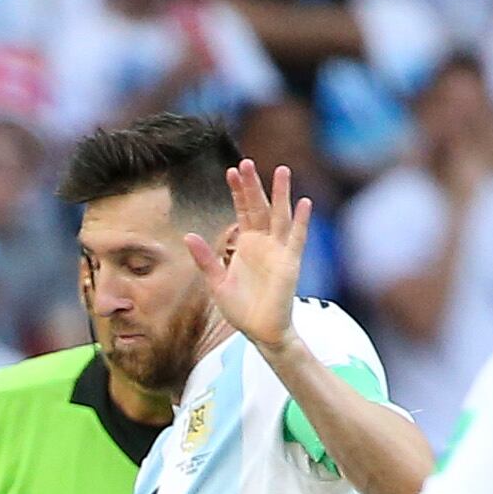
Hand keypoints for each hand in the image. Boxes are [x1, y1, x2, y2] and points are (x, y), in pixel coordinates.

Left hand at [182, 159, 312, 351]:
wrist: (260, 332)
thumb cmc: (241, 308)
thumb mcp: (216, 282)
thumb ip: (206, 259)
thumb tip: (188, 235)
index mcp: (246, 244)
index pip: (243, 210)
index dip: (238, 191)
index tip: (231, 170)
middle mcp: (264, 242)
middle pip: (259, 207)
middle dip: (253, 185)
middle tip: (246, 162)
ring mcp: (279, 251)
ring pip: (280, 216)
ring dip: (281, 194)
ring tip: (282, 170)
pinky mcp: (290, 263)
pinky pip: (297, 239)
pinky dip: (302, 222)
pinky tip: (304, 203)